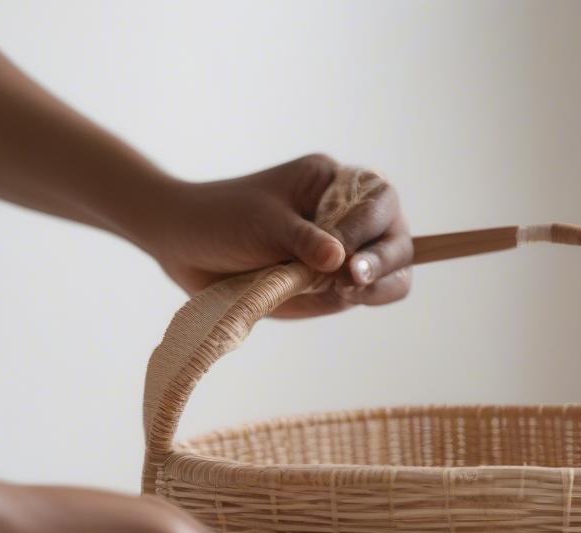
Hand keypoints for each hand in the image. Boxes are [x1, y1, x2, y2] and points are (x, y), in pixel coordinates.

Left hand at [140, 154, 412, 316]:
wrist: (184, 246)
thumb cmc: (221, 220)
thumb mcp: (262, 223)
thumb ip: (302, 241)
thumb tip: (339, 260)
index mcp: (334, 184)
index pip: (381, 201)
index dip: (370, 228)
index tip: (343, 253)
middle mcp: (348, 218)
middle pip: (397, 239)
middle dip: (382, 261)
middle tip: (351, 280)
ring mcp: (344, 255)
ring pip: (391, 273)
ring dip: (375, 287)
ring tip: (343, 292)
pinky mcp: (332, 287)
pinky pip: (362, 296)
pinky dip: (357, 300)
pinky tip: (332, 297)